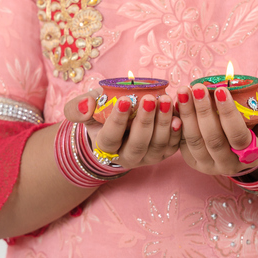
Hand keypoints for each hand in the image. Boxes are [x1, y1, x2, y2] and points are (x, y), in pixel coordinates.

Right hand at [63, 89, 181, 168]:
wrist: (121, 122)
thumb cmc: (102, 113)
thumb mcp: (86, 108)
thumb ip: (77, 107)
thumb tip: (86, 105)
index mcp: (105, 147)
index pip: (110, 138)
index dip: (118, 120)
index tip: (126, 99)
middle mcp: (127, 157)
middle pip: (137, 145)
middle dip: (145, 122)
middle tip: (150, 99)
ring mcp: (147, 158)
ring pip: (157, 146)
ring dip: (163, 123)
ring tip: (166, 100)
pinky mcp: (164, 153)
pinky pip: (173, 146)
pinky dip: (177, 132)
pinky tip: (179, 115)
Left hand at [175, 87, 257, 175]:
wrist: (244, 148)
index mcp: (251, 155)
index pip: (238, 137)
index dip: (229, 114)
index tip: (221, 89)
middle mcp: (228, 165)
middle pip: (212, 139)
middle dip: (203, 111)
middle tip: (197, 87)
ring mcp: (208, 165)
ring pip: (194, 141)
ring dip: (187, 114)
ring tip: (184, 91)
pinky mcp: (192, 160)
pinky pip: (181, 141)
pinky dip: (177, 121)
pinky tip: (176, 102)